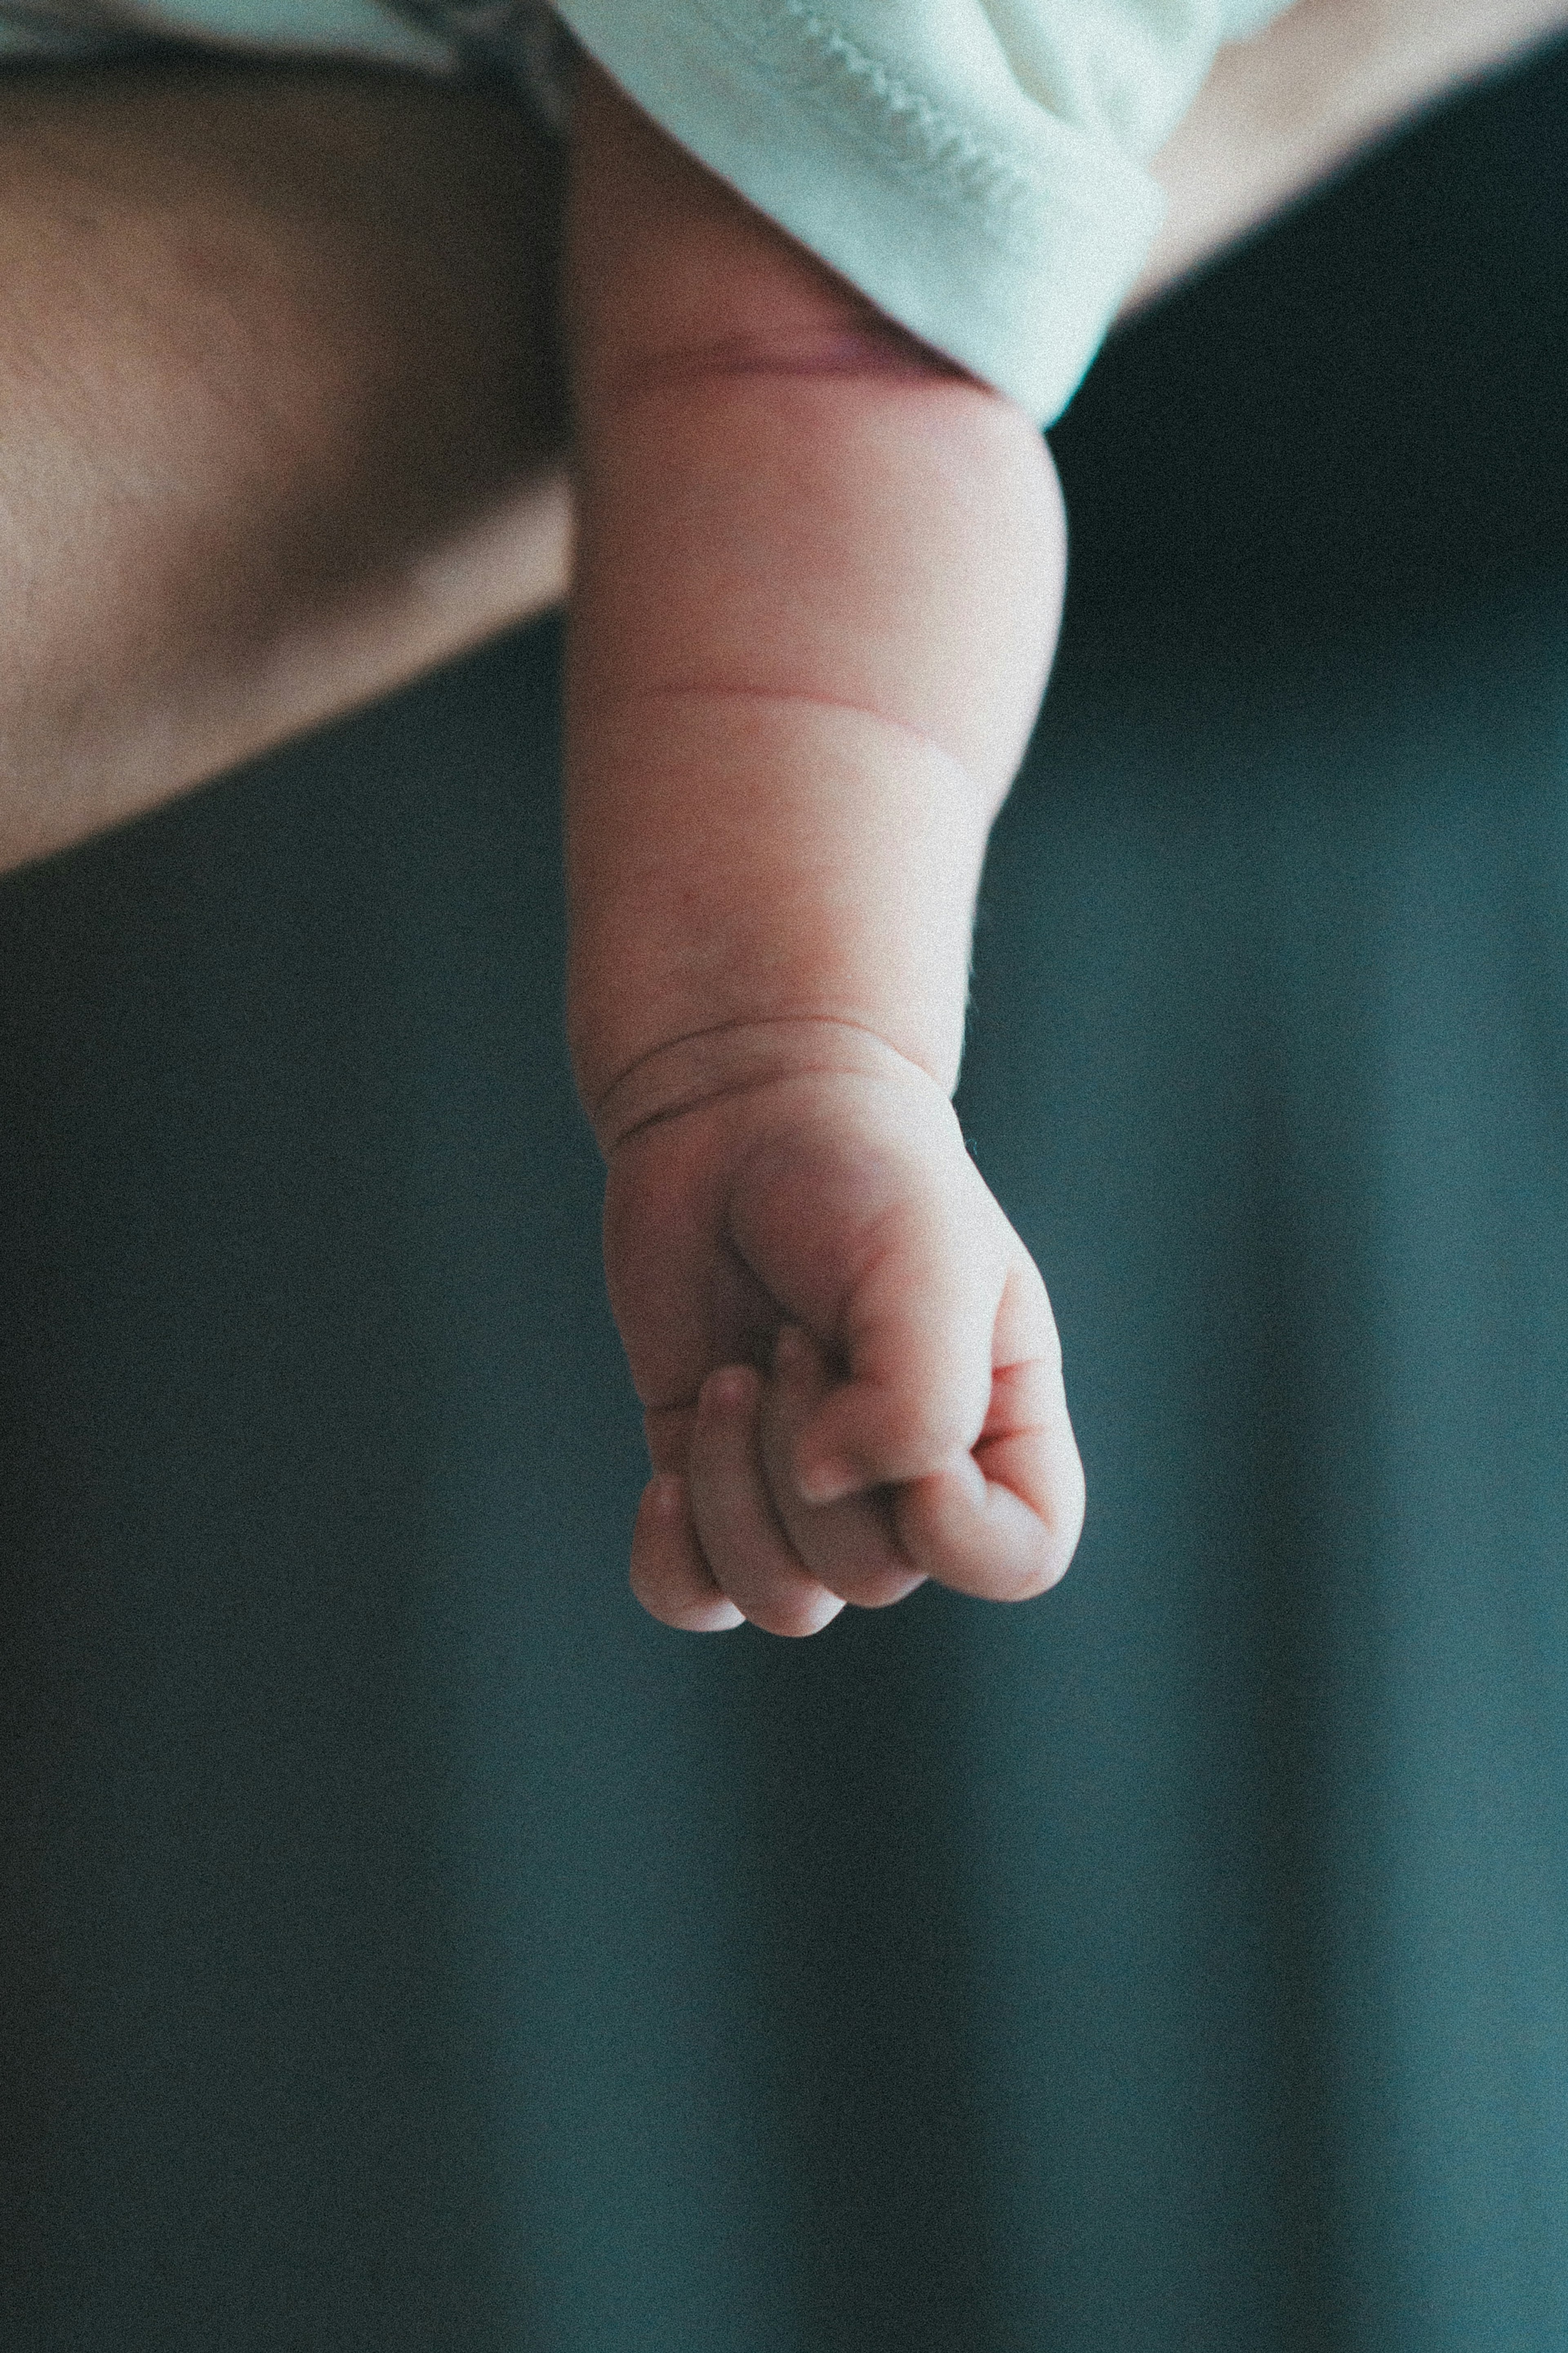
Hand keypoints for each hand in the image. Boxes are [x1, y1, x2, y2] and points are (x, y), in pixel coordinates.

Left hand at [599, 1023, 1084, 1634]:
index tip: (898, 1404)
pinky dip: (673, 1559)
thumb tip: (822, 1487)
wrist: (744, 1114)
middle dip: (809, 1451)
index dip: (955, 1525)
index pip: (1018, 1559)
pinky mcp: (710, 1481)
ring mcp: (808, 1491)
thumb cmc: (861, 1175)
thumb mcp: (925, 1264)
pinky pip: (691, 1599)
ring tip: (735, 1370)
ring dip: (737, 1489)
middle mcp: (913, 1480)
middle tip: (792, 1332)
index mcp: (1000, 1429)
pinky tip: (661, 1478)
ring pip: (782, 1601)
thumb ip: (916, 1399)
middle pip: (873, 1575)